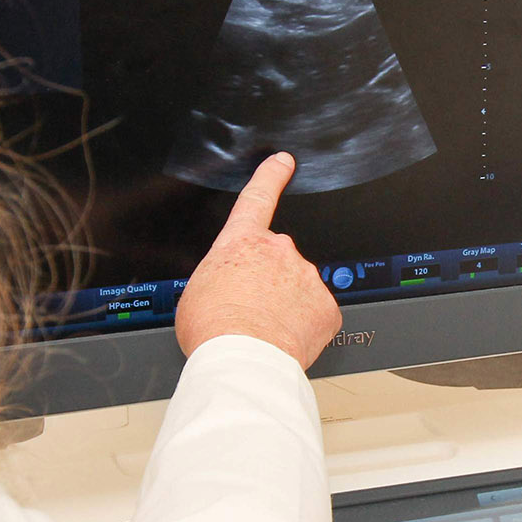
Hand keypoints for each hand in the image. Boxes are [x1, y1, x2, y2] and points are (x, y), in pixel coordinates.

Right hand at [175, 153, 340, 368]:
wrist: (242, 358)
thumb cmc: (214, 329)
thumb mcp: (195, 291)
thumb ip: (220, 275)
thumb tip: (226, 288)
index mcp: (242, 243)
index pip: (258, 198)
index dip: (271, 176)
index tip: (283, 163)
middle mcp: (279, 251)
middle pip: (278, 261)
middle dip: (269, 283)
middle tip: (252, 311)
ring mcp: (306, 276)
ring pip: (298, 289)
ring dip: (286, 306)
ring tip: (264, 331)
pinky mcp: (326, 306)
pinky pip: (316, 314)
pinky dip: (304, 326)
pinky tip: (286, 338)